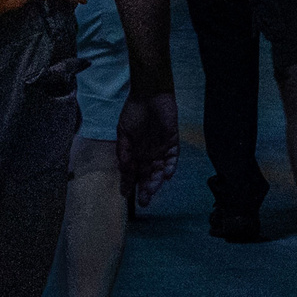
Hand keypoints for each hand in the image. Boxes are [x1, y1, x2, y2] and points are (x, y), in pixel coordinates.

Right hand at [116, 91, 179, 207]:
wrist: (148, 94)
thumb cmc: (133, 112)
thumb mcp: (123, 133)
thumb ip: (124, 152)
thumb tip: (124, 170)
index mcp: (136, 152)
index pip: (133, 172)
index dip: (129, 184)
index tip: (126, 196)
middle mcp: (149, 154)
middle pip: (148, 175)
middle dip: (146, 189)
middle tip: (144, 201)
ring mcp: (161, 149)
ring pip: (160, 169)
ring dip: (157, 180)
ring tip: (153, 190)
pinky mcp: (173, 142)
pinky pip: (173, 158)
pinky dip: (170, 166)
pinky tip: (166, 175)